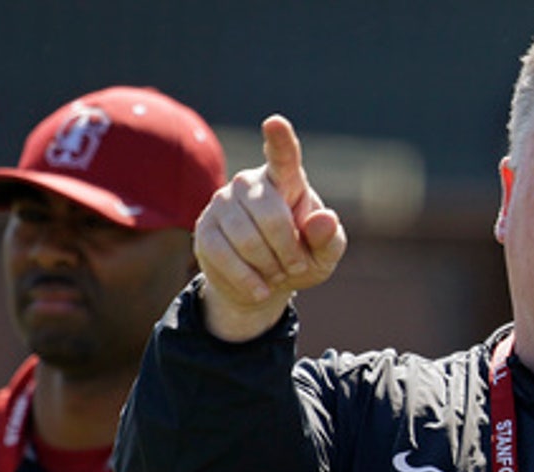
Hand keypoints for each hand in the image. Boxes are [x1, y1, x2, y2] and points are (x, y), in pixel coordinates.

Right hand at [194, 114, 347, 340]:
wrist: (264, 284)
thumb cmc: (301, 258)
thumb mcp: (324, 255)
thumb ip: (329, 239)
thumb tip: (324, 218)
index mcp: (287, 180)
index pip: (284, 156)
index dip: (280, 140)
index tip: (275, 122)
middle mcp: (250, 183)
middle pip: (271, 216)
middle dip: (288, 250)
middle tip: (295, 266)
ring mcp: (222, 203)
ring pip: (246, 239)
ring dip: (268, 267)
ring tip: (277, 273)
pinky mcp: (204, 229)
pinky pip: (223, 255)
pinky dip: (247, 279)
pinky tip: (260, 288)